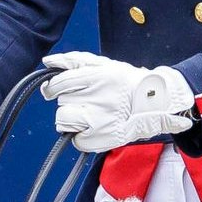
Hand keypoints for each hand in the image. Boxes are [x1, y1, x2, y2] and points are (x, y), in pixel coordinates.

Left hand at [41, 52, 193, 149]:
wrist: (153, 102)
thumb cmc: (125, 82)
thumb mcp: (103, 64)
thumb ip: (74, 61)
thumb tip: (48, 61)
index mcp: (97, 77)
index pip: (60, 84)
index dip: (52, 88)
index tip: (52, 90)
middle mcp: (97, 99)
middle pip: (61, 103)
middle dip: (70, 101)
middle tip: (87, 100)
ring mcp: (100, 121)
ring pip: (64, 121)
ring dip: (71, 119)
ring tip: (88, 115)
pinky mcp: (103, 139)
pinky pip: (77, 141)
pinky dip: (82, 136)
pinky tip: (94, 128)